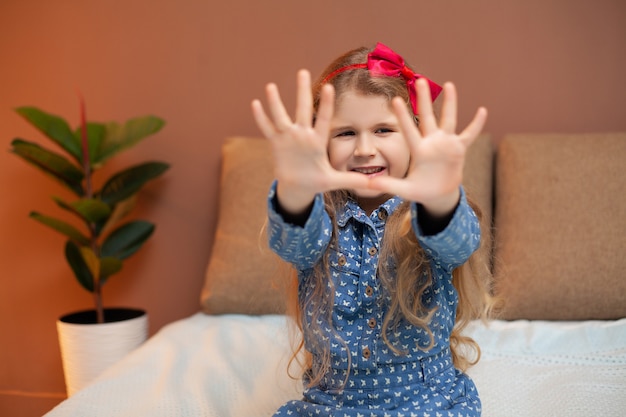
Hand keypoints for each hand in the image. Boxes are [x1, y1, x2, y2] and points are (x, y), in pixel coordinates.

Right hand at [251, 70, 369, 215]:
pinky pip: (267, 129)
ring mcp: (288, 137)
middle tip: (303, 71)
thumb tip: (375, 184)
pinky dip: (260, 118)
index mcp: (317, 141)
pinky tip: (255, 103)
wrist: (299, 186)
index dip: (326, 105)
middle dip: (302, 91)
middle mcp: (303, 135)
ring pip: (281, 116)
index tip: (329, 86)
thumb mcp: (334, 181)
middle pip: (302, 109)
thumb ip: (352, 179)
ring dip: (275, 102)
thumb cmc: (317, 181)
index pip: (323, 119)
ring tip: (271, 85)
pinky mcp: (276, 143)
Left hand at [369, 78, 487, 216]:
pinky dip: (476, 124)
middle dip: (425, 100)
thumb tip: (369, 184)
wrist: (438, 194)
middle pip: (428, 117)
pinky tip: (483, 110)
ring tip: (449, 84)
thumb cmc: (420, 190)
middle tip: (420, 80)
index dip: (403, 116)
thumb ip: (389, 185)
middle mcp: (431, 142)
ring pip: (449, 119)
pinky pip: (469, 134)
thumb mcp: (405, 189)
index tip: (395, 99)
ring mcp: (446, 144)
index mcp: (418, 150)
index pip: (409, 130)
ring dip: (450, 103)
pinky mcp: (459, 149)